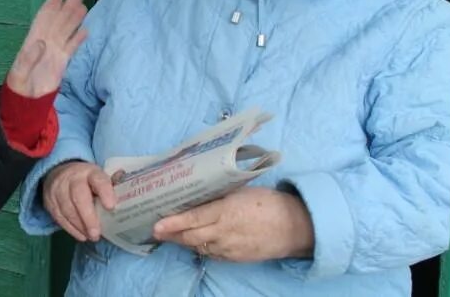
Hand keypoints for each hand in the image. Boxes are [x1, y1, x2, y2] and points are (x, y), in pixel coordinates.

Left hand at [5, 0, 87, 97]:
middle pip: (57, 22)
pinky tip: (86, 30)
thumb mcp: (19, 73)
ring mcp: (54, 52)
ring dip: (74, 19)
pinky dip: (78, 39)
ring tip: (83, 6)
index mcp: (32, 41)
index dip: (50, 6)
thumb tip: (42, 43)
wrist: (26, 101)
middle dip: (66, 8)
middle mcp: (45, 43)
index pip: (42, 20)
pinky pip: (71, 47)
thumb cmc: (19, 85)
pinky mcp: (62, 62)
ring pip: (66, 31)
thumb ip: (29, 58)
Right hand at [42, 161, 115, 241]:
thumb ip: (111, 187)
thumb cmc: (86, 179)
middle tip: (97, 234)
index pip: (98, 179)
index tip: (111, 207)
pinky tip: (81, 235)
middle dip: (88, 217)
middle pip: (79, 196)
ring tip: (91, 237)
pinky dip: (70, 228)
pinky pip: (59, 217)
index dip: (105, 192)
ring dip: (80, 226)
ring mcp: (58, 188)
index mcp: (89, 171)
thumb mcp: (99, 178)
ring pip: (67, 209)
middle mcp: (72, 178)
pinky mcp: (49, 200)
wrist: (58, 171)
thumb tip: (127, 201)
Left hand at [152, 187, 313, 261]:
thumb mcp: (240, 192)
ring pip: (199, 246)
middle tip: (155, 230)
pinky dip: (201, 247)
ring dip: (183, 241)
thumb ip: (218, 195)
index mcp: (226, 210)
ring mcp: (230, 247)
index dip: (173, 223)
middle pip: (191, 236)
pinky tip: (193, 241)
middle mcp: (225, 231)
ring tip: (169, 235)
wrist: (293, 226)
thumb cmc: (267, 202)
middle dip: (171, 234)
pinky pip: (212, 254)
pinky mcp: (235, 258)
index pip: (193, 218)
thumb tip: (196, 192)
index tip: (156, 225)